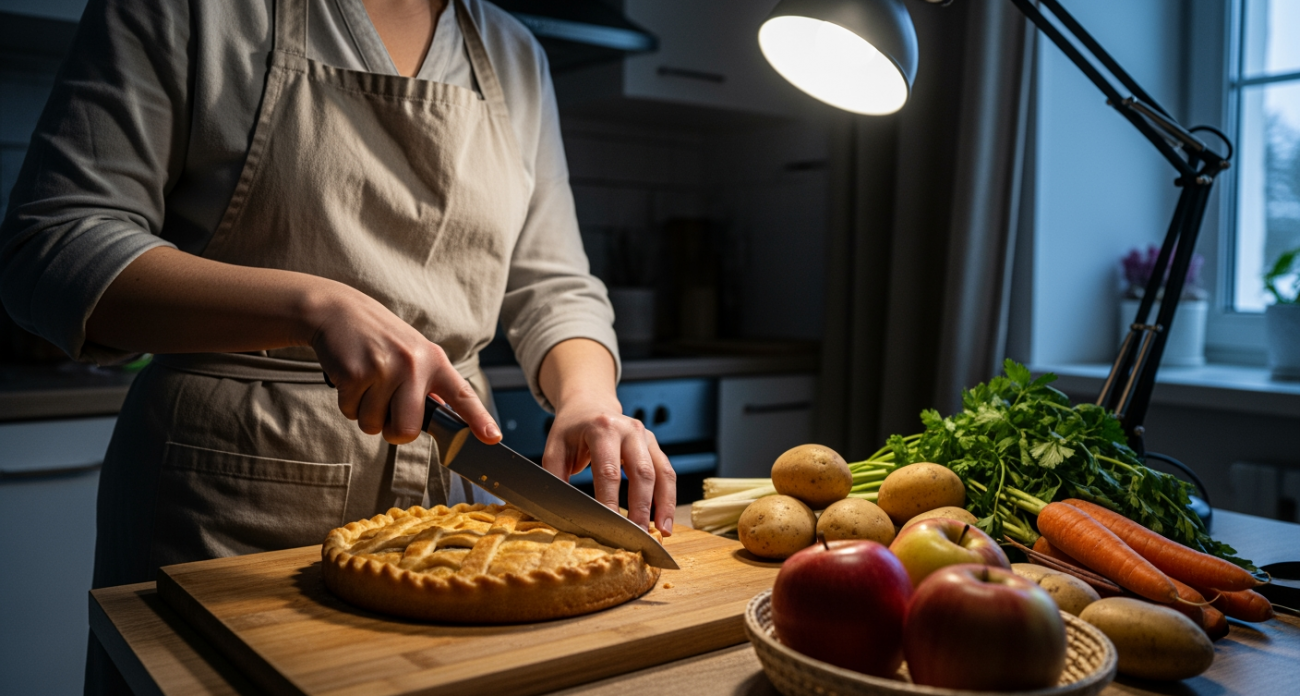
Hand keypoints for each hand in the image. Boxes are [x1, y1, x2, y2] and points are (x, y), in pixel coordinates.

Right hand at [308, 284, 499, 445]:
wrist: (339, 310)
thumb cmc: (379, 338)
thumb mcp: (413, 353)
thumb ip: (428, 385)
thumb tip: (441, 417)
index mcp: (435, 361)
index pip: (462, 395)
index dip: (478, 419)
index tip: (492, 437)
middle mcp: (415, 365)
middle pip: (408, 430)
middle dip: (393, 431)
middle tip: (385, 410)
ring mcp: (386, 369)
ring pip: (374, 425)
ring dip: (365, 413)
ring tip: (366, 382)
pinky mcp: (357, 373)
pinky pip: (351, 413)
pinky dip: (347, 402)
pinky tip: (350, 377)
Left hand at [542, 397, 676, 533]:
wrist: (589, 405)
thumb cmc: (571, 430)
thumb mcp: (555, 448)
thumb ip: (556, 477)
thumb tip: (559, 509)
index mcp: (602, 428)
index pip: (608, 471)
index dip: (609, 501)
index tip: (609, 527)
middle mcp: (629, 430)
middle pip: (642, 473)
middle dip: (641, 507)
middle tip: (637, 535)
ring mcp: (646, 437)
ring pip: (663, 473)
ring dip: (665, 505)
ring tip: (662, 532)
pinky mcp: (654, 446)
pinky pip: (667, 473)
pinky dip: (669, 498)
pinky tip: (664, 520)